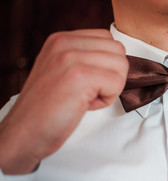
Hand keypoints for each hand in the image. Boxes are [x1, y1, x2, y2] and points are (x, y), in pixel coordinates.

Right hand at [0, 29, 128, 173]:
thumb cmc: (46, 109)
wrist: (24, 133)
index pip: (108, 39)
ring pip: (121, 66)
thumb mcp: (60, 72)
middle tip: (90, 92)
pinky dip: (107, 100)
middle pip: (118, 51)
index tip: (88, 82)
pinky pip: (117, 83)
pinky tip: (85, 105)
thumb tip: (116, 60)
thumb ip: (84, 59)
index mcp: (61, 40)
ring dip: (111, 88)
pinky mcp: (80, 76)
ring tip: (86, 98)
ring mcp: (71, 58)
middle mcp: (64, 43)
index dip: (106, 65)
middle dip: (113, 75)